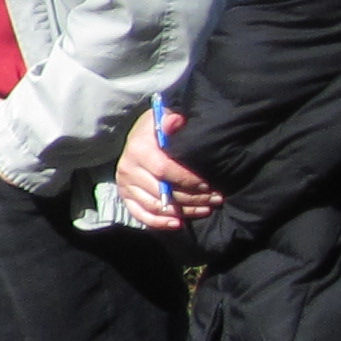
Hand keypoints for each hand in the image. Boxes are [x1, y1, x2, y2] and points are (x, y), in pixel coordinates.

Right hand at [113, 104, 223, 230]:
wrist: (141, 136)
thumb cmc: (159, 129)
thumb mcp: (166, 117)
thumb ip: (173, 119)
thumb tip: (176, 120)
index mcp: (138, 148)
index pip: (164, 170)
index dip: (188, 180)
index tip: (209, 184)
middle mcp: (127, 168)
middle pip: (163, 192)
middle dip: (193, 198)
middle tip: (216, 199)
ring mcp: (125, 184)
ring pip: (156, 206)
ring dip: (184, 211)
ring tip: (206, 208)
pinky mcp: (125, 196)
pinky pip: (141, 215)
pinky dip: (160, 223)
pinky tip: (179, 223)